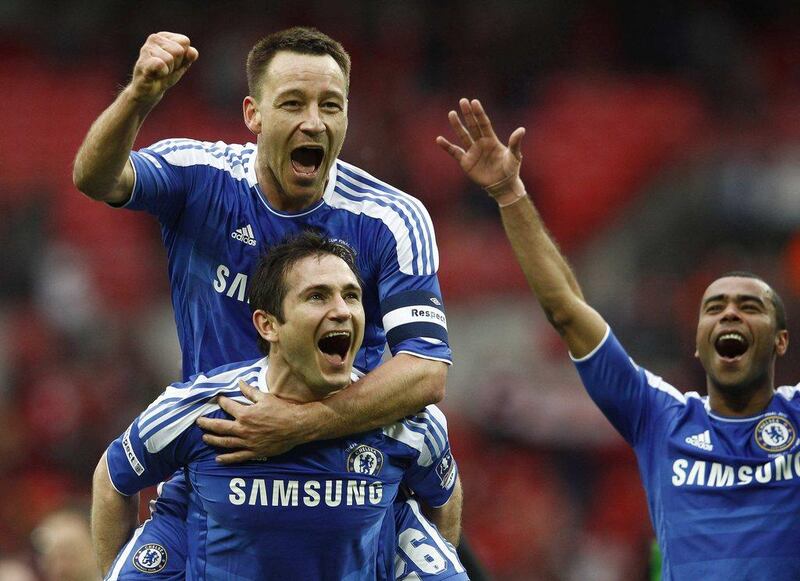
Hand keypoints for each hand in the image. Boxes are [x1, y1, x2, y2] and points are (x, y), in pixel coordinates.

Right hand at [129, 32, 198, 103]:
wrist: (148, 91)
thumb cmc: (165, 75)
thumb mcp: (181, 65)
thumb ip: (189, 57)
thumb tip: (193, 52)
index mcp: (164, 36)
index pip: (184, 41)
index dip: (183, 56)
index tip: (174, 63)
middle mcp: (154, 38)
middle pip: (178, 50)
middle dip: (176, 64)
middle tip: (166, 69)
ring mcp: (146, 49)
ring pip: (170, 59)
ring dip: (168, 71)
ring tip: (160, 73)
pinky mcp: (142, 63)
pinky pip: (159, 64)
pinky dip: (161, 73)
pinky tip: (154, 75)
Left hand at [196, 380, 311, 462]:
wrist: (296, 426)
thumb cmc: (282, 410)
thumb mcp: (265, 397)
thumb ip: (250, 391)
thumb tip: (239, 382)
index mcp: (245, 414)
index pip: (228, 406)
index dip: (222, 401)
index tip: (218, 399)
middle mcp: (243, 429)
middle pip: (219, 427)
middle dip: (207, 423)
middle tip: (198, 421)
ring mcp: (248, 442)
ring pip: (225, 442)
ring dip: (213, 440)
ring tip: (205, 437)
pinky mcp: (254, 452)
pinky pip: (237, 457)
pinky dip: (226, 458)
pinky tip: (218, 459)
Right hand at [436, 98, 525, 202]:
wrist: (503, 185)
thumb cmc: (511, 170)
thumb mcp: (515, 156)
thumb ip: (515, 143)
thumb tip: (522, 129)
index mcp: (491, 139)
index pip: (484, 123)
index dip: (479, 113)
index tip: (474, 102)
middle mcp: (481, 143)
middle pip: (473, 126)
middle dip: (468, 114)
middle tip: (462, 101)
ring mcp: (472, 152)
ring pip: (463, 135)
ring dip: (457, 125)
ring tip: (451, 113)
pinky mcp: (466, 162)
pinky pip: (454, 152)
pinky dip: (447, 146)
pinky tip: (439, 139)